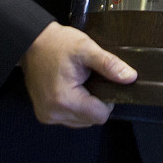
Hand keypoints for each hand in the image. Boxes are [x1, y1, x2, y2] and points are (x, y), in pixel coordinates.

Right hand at [20, 21, 135, 127]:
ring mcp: (47, 115)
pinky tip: (71, 89)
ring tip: (79, 83)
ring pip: (81, 121)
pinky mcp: (44, 114)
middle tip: (89, 79)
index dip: (107, 100)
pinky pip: (69, 117)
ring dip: (85, 105)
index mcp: (64, 100)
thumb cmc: (57, 44)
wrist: (33, 42)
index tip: (101, 82)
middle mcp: (53, 113)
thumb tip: (130, 77)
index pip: (100, 116)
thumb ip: (109, 65)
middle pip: (90, 120)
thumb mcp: (86, 49)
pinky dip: (74, 106)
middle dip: (95, 102)